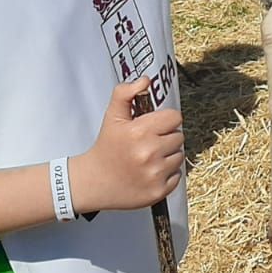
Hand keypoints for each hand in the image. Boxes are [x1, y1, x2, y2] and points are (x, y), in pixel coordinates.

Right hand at [71, 78, 183, 214]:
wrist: (92, 182)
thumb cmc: (105, 147)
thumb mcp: (112, 117)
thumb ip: (126, 93)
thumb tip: (145, 80)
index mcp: (139, 132)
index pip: (175, 118)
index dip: (164, 121)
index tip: (153, 127)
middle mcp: (149, 153)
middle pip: (179, 136)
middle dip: (166, 138)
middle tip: (148, 144)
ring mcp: (154, 174)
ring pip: (179, 156)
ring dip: (167, 156)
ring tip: (147, 159)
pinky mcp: (158, 191)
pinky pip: (177, 175)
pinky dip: (167, 175)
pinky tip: (149, 173)